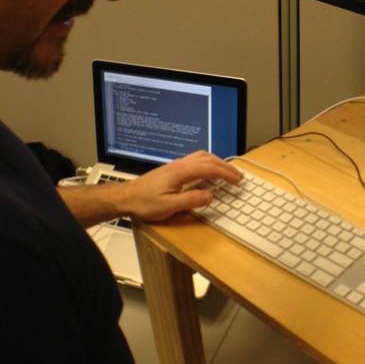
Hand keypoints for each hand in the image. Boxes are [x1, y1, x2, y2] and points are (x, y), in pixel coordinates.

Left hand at [119, 150, 241, 222]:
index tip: (238, 180)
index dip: (226, 173)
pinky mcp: (172, 168)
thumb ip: (191, 200)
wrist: (126, 197)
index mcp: (181, 172)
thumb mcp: (169, 207)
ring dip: (217, 162)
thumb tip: (211, 196)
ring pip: (202, 156)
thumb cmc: (144, 203)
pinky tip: (209, 171)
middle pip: (208, 159)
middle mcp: (180, 164)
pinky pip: (195, 160)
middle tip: (238, 176)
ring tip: (227, 172)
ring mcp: (175, 165)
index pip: (210, 168)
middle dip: (225, 166)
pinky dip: (208, 163)